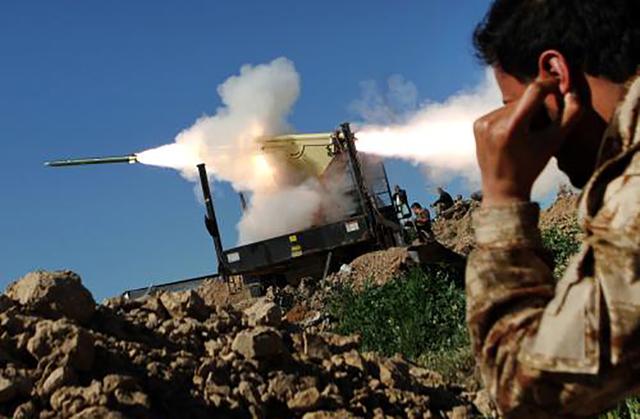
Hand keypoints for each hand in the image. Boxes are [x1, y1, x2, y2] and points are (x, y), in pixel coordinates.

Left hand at [473, 78, 580, 205]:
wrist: (502, 188)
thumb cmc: (531, 166)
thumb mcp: (554, 142)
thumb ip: (569, 116)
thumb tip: (572, 91)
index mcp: (512, 128)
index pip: (534, 91)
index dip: (550, 84)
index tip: (560, 85)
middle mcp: (493, 123)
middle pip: (524, 100)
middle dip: (536, 108)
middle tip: (540, 127)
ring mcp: (482, 123)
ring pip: (512, 105)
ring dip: (523, 113)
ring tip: (524, 136)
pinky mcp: (477, 124)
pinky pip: (500, 112)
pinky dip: (510, 119)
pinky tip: (511, 137)